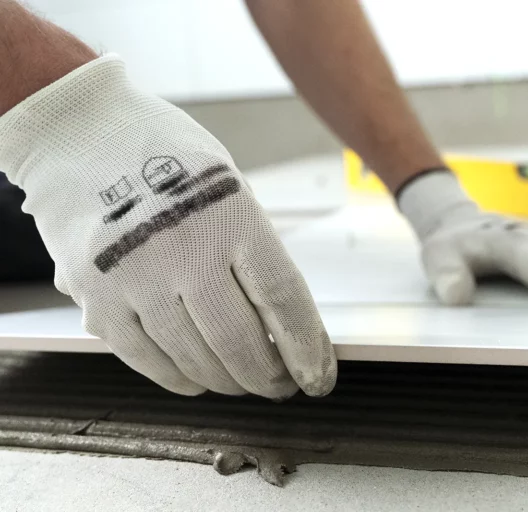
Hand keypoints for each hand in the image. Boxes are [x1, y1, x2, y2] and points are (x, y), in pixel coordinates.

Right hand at [0, 55, 335, 397]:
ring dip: (228, 381)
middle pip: (240, 342)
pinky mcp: (96, 298)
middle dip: (269, 377)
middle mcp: (182, 250)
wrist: (77, 132)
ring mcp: (134, 278)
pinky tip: (197, 379)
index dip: (307, 348)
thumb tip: (279, 320)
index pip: (283, 300)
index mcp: (230, 216)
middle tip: (281, 384)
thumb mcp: (230, 185)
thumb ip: (252, 250)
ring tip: (243, 381)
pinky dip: (179, 378)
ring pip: (195, 361)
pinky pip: (146, 360)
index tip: (318, 376)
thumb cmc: (165, 155)